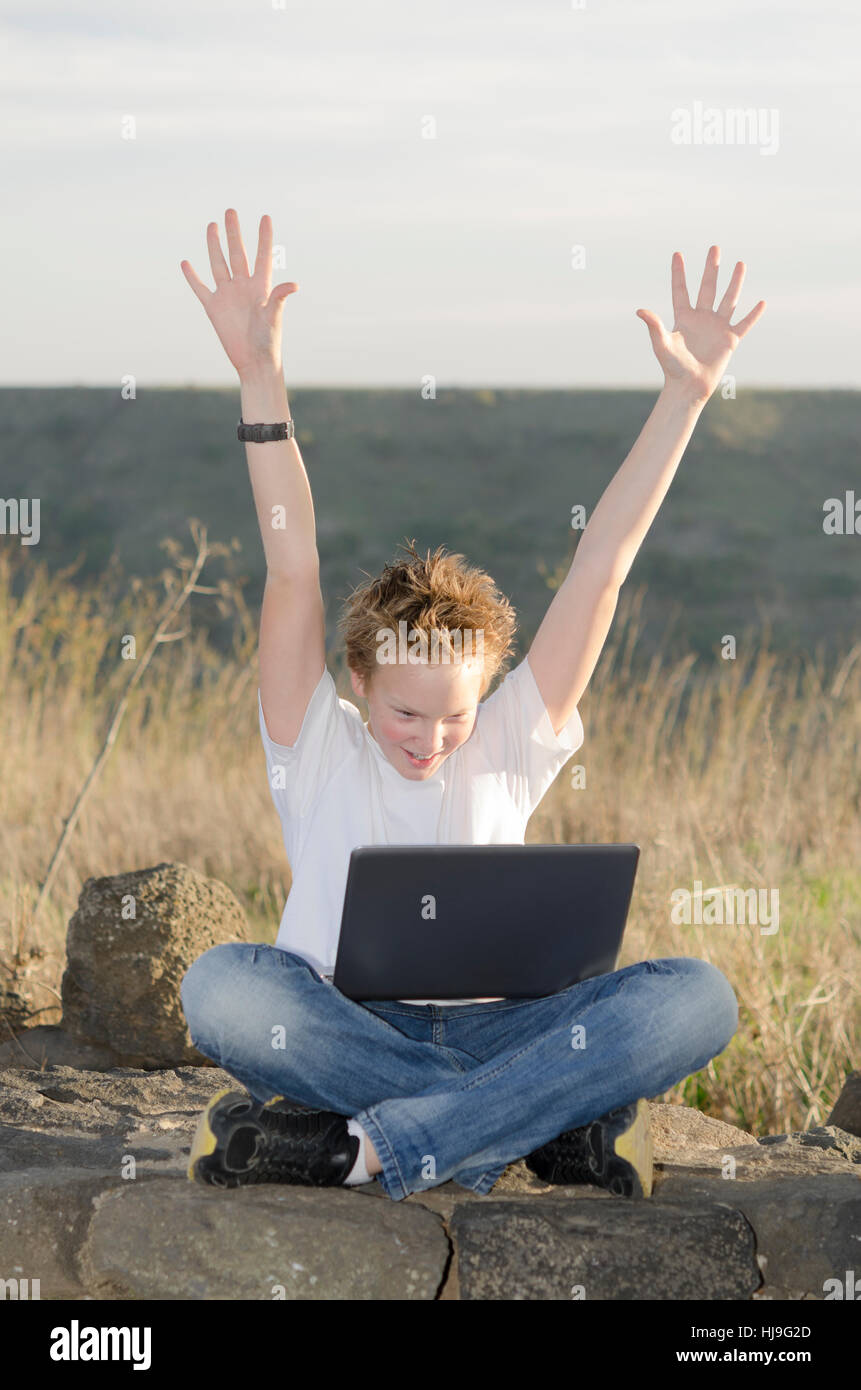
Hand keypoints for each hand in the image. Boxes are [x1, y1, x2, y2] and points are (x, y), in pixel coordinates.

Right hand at [180, 209, 297, 378]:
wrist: (254, 362)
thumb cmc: (268, 341)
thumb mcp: (274, 317)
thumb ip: (279, 298)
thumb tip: (294, 284)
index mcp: (260, 286)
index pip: (263, 255)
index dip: (264, 237)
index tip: (265, 217)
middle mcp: (243, 286)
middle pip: (237, 253)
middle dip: (234, 232)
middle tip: (230, 211)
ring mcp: (227, 295)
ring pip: (219, 264)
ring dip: (214, 245)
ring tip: (212, 225)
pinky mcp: (213, 308)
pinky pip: (200, 288)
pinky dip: (192, 276)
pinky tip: (186, 263)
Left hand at [636, 246, 765, 404]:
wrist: (689, 387)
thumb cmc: (673, 368)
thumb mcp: (662, 345)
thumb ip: (654, 326)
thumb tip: (640, 310)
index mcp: (684, 318)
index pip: (681, 290)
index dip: (678, 273)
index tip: (677, 254)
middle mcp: (702, 319)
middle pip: (707, 288)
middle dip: (711, 268)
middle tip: (714, 248)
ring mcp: (717, 327)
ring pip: (728, 300)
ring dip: (734, 282)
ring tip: (741, 263)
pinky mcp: (730, 340)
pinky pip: (744, 324)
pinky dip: (753, 315)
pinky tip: (761, 302)